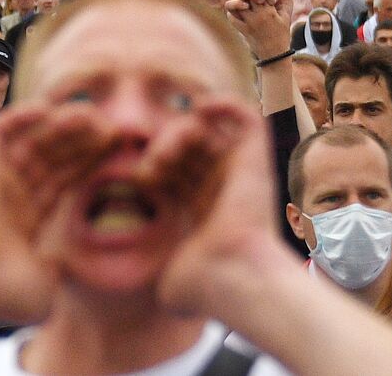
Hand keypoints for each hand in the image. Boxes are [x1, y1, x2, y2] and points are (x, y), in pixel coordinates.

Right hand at [0, 102, 117, 323]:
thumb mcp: (45, 286)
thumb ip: (62, 273)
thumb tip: (73, 276)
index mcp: (28, 219)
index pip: (64, 179)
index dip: (89, 160)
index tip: (116, 147)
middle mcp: (13, 194)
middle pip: (54, 155)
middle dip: (84, 140)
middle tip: (113, 128)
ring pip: (34, 138)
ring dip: (62, 123)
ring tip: (91, 116)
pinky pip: (1, 129)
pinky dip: (23, 116)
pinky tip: (49, 109)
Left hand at [153, 99, 290, 315]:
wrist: (232, 276)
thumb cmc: (201, 285)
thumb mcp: (164, 278)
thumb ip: (150, 270)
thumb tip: (135, 282)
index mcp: (202, 211)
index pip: (173, 172)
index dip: (151, 166)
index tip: (137, 178)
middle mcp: (222, 188)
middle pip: (186, 149)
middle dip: (161, 148)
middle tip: (149, 167)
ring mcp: (240, 172)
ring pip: (207, 131)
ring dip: (180, 132)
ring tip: (166, 154)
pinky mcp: (256, 157)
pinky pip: (245, 116)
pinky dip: (222, 105)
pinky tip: (199, 110)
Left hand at [223, 0, 292, 59]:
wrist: (275, 53)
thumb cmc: (283, 30)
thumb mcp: (287, 10)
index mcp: (268, 11)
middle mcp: (257, 17)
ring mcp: (248, 24)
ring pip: (235, 5)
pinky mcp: (242, 31)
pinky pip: (232, 18)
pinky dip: (230, 9)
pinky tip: (231, 3)